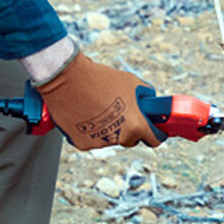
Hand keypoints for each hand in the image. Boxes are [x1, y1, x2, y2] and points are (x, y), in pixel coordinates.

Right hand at [35, 51, 161, 149]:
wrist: (67, 79)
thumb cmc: (100, 79)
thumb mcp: (131, 82)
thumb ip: (145, 96)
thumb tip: (149, 103)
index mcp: (135, 125)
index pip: (154, 140)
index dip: (155, 133)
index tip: (154, 129)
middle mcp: (119, 138)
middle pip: (131, 140)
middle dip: (129, 129)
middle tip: (120, 112)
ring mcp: (100, 143)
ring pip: (110, 139)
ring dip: (108, 129)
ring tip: (98, 108)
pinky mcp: (83, 144)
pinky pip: (92, 140)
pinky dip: (90, 131)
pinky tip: (85, 114)